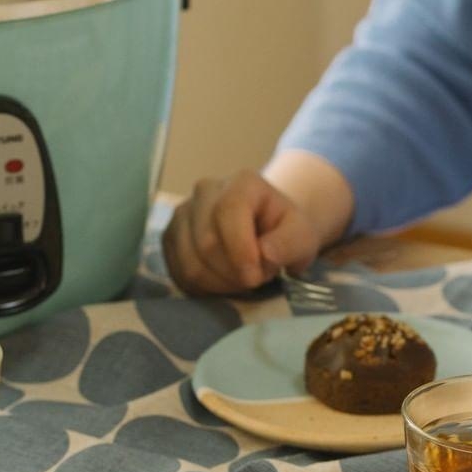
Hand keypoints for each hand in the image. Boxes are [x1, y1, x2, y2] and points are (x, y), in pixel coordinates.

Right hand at [162, 154, 353, 294]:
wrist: (263, 230)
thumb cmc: (283, 233)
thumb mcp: (302, 237)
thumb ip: (290, 243)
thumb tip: (265, 254)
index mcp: (241, 183)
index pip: (228, 213)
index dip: (240, 253)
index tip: (256, 278)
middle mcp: (205, 191)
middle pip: (207, 243)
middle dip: (232, 274)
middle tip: (254, 280)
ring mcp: (182, 213)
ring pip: (190, 262)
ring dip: (218, 284)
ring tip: (239, 281)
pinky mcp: (169, 237)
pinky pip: (178, 272)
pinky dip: (201, 288)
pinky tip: (221, 283)